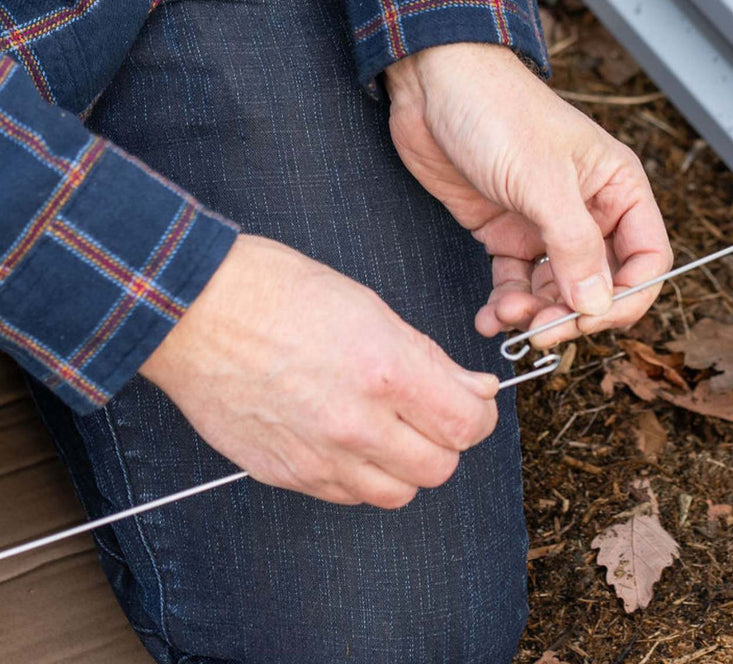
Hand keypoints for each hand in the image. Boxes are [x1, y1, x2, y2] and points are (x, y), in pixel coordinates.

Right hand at [140, 234, 498, 507]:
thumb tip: (474, 389)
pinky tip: (349, 439)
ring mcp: (318, 456)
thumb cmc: (279, 292)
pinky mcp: (284, 474)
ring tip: (390, 429)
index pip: (466, 424)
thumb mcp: (372, 307)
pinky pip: (345, 496)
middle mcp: (356, 423)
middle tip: (432, 413)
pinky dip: (360, 476)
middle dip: (445, 441)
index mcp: (385, 371)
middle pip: (439, 468)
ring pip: (396, 494)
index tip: (473, 401)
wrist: (197, 310)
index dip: (479, 414)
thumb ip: (429, 359)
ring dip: (405, 466)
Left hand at [383, 42, 671, 350]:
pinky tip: (489, 316)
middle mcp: (587, 209)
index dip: (626, 297)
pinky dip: (505, 306)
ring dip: (535, 315)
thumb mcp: (541, 181)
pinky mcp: (504, 231)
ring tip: (505, 317)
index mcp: (617, 188)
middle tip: (543, 332)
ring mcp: (544, 223)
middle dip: (573, 314)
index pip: (647, 259)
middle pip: (600, 284)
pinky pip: (516, 284)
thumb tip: (597, 306)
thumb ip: (574, 247)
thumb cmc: (497, 111)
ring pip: (556, 291)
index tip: (590, 321)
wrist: (433, 84)